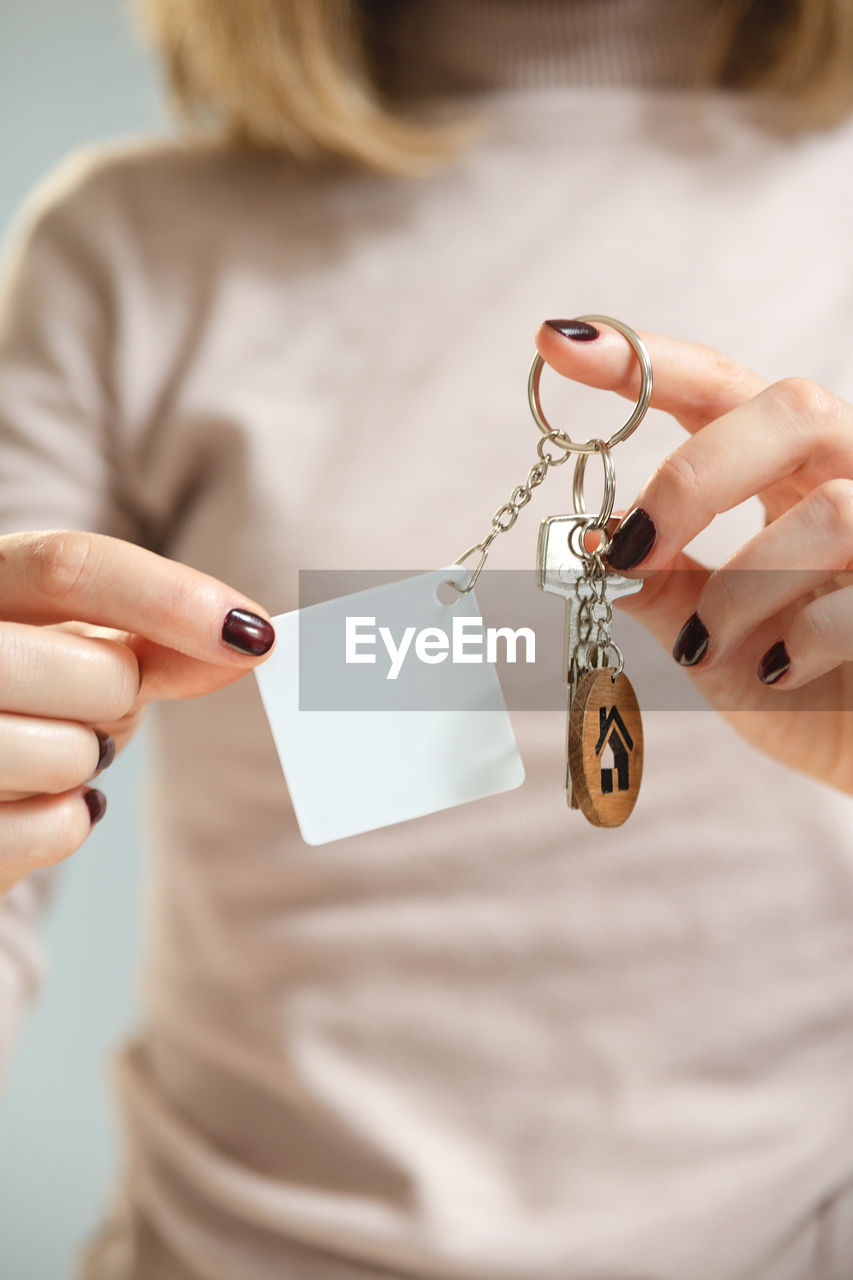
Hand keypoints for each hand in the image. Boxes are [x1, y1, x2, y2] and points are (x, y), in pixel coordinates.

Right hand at [0, 531, 275, 894]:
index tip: (255, 636)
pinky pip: (54, 829)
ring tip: (39, 752)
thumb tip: (248, 637)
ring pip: (71, 756)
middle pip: (94, 670)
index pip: (68, 567)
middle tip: (88, 704)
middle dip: (119, 696)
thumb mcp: (81, 650)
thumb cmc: (26, 696)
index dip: (171, 599)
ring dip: (82, 763)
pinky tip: (26, 803)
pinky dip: (63, 823)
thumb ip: (159, 637)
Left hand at [535, 320, 852, 794]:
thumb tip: (588, 541)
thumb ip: (662, 588)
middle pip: (793, 408)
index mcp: (796, 476)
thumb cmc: (802, 693)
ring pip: (828, 510)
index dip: (644, 362)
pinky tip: (779, 673)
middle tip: (633, 548)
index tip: (556, 343)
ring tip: (705, 650)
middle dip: (696, 478)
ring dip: (742, 588)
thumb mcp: (713, 640)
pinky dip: (801, 638)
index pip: (723, 389)